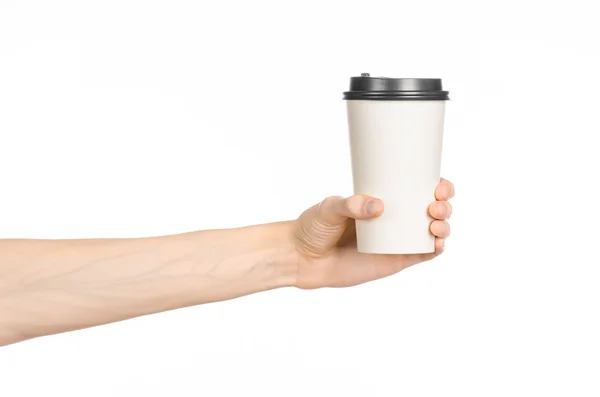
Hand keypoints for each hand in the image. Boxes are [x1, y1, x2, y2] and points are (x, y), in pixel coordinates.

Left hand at [292, 179, 453, 288]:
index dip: (437, 184)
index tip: (438, 184)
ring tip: (434, 225)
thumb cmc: (313, 227)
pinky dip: (436, 249)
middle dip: (444, 205)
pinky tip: (438, 243)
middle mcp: (394, 218)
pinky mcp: (394, 261)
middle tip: (435, 205)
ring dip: (444, 226)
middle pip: (433, 209)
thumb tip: (377, 206)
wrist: (302, 258)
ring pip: (433, 232)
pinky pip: (422, 255)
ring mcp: (396, 240)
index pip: (417, 187)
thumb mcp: (329, 208)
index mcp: (383, 199)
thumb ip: (350, 204)